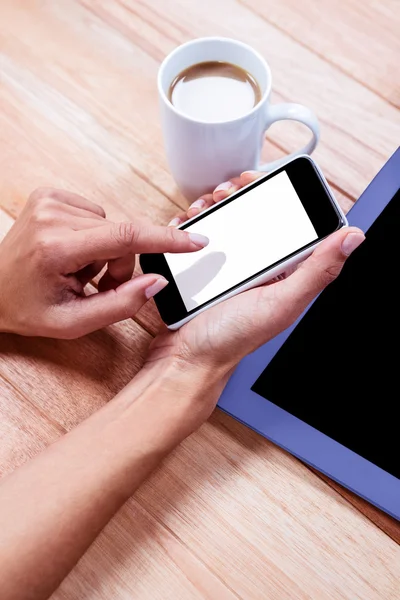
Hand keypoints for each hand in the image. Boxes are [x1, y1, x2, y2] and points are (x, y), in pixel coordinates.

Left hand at [0, 188, 207, 337]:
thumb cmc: (26, 308)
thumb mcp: (73, 323)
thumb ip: (121, 305)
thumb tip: (158, 282)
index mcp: (56, 248)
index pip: (126, 237)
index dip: (167, 240)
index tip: (196, 241)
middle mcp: (52, 217)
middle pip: (122, 235)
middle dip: (121, 264)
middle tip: (97, 285)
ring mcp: (49, 201)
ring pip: (112, 226)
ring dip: (106, 251)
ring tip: (79, 270)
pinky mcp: (50, 194)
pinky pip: (97, 215)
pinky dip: (93, 237)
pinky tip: (72, 252)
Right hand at [147, 172, 364, 413]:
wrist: (185, 358)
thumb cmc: (232, 338)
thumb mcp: (281, 302)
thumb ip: (317, 271)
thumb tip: (352, 237)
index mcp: (286, 273)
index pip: (295, 223)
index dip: (284, 195)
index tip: (267, 179)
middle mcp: (260, 268)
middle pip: (258, 216)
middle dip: (243, 193)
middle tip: (230, 189)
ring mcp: (230, 267)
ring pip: (228, 221)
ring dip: (217, 204)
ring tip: (207, 205)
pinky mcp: (204, 270)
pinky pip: (202, 237)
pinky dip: (195, 223)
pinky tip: (190, 221)